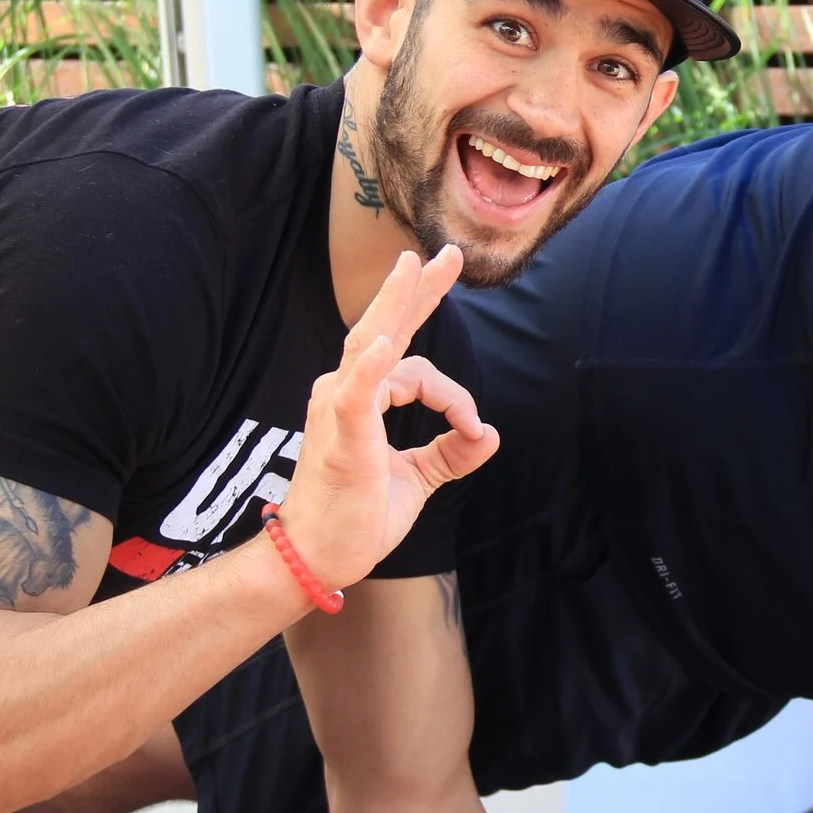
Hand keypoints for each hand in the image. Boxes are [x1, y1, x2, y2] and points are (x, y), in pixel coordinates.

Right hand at [277, 246, 499, 590]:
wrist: (322, 557)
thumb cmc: (359, 515)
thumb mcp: (418, 480)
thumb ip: (451, 452)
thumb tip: (489, 433)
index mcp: (362, 399)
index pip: (415, 366)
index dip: (453, 394)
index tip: (470, 428)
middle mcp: (344, 392)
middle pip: (383, 326)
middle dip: (416, 289)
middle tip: (448, 255)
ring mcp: (338, 410)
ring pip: (371, 344)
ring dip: (395, 306)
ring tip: (414, 268)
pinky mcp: (342, 436)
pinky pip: (356, 393)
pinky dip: (372, 365)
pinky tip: (386, 342)